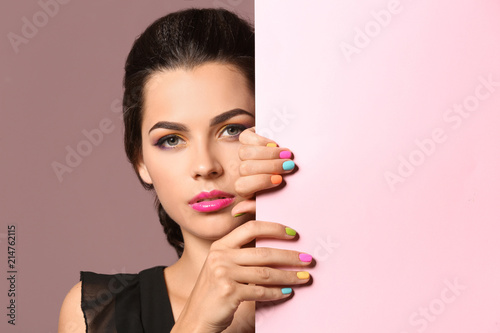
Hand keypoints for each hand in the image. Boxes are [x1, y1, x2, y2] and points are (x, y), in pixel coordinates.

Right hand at [171, 221, 311, 332]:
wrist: (195, 319)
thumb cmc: (214, 293)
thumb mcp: (222, 267)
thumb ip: (241, 256)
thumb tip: (277, 251)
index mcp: (220, 245)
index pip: (250, 227)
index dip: (274, 228)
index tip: (293, 234)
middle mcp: (220, 256)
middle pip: (263, 252)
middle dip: (289, 256)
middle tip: (308, 259)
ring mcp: (223, 273)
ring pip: (265, 273)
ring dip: (288, 276)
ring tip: (304, 277)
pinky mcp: (228, 291)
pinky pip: (260, 291)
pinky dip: (277, 292)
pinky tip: (288, 293)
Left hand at [231, 127, 294, 216]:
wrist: (299, 161)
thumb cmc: (289, 185)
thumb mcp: (278, 198)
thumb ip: (258, 206)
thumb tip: (235, 212)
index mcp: (247, 188)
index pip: (242, 187)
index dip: (260, 182)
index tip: (280, 180)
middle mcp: (243, 171)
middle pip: (245, 168)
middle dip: (269, 166)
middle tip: (289, 165)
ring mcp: (245, 154)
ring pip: (244, 153)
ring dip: (267, 153)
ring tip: (286, 153)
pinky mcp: (248, 138)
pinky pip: (245, 138)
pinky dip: (260, 140)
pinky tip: (274, 143)